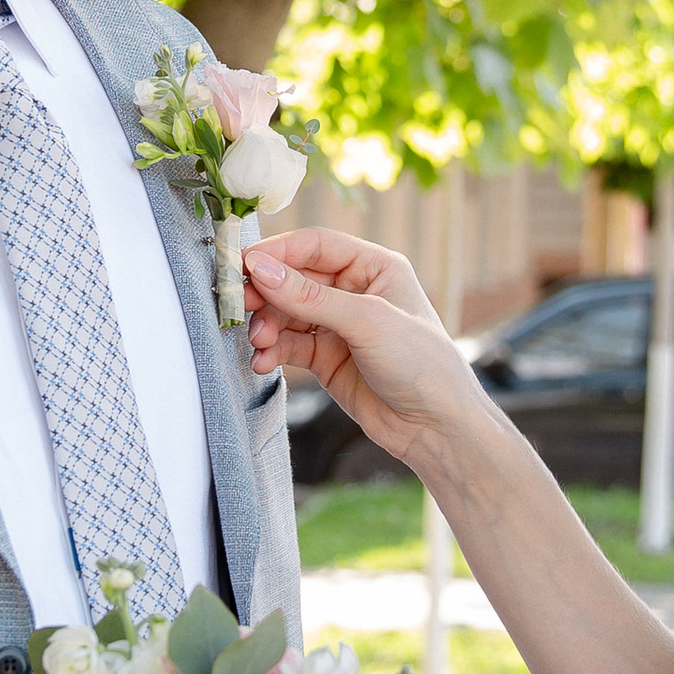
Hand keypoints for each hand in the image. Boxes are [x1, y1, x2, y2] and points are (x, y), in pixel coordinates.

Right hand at [242, 228, 489, 480]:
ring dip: (266, 325)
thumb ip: (311, 297)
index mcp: (374, 267)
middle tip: (238, 305)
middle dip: (265, 292)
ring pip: (286, 313)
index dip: (278, 252)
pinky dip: (272, 351)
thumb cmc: (422, 365)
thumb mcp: (368, 322)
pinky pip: (288, 345)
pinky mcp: (326, 358)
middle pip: (294, 278)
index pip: (316, 245)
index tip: (243, 264)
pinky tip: (263, 362)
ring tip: (258, 342)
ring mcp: (338, 325)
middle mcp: (354, 291)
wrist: (435, 428)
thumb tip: (261, 269)